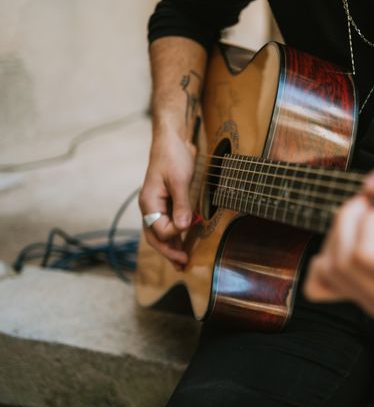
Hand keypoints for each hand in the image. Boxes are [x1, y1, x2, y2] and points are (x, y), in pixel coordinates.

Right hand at [138, 129, 195, 269]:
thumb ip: (181, 205)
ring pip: (159, 234)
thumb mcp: (179, 180)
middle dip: (169, 252)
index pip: (160, 229)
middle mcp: (149, 208)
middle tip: (183, 265)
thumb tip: (184, 227)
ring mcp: (156, 207)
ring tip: (182, 263)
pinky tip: (182, 246)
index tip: (190, 226)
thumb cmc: (173, 157)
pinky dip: (174, 237)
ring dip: (170, 249)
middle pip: (155, 237)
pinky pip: (166, 225)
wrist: (171, 140)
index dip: (175, 232)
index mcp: (149, 203)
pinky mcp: (165, 204)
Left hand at [303, 148, 373, 325]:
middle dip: (350, 222)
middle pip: (343, 263)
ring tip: (363, 221)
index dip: (373, 221)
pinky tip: (349, 244)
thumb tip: (373, 187)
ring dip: (340, 234)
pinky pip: (317, 287)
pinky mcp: (357, 304)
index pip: (366, 255)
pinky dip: (326, 259)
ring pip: (331, 271)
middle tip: (370, 207)